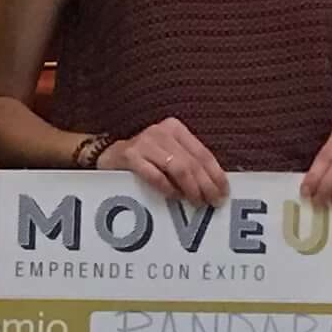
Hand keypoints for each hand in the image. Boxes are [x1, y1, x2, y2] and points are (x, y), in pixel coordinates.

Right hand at [100, 117, 226, 203]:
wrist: (107, 155)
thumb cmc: (144, 159)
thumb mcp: (167, 154)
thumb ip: (187, 163)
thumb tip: (214, 185)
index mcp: (175, 129)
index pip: (202, 153)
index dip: (216, 174)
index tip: (224, 191)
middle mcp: (161, 132)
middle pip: (192, 162)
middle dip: (206, 185)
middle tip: (213, 202)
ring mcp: (145, 142)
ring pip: (178, 167)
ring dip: (191, 188)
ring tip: (197, 202)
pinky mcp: (130, 155)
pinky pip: (155, 174)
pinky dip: (167, 188)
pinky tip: (174, 197)